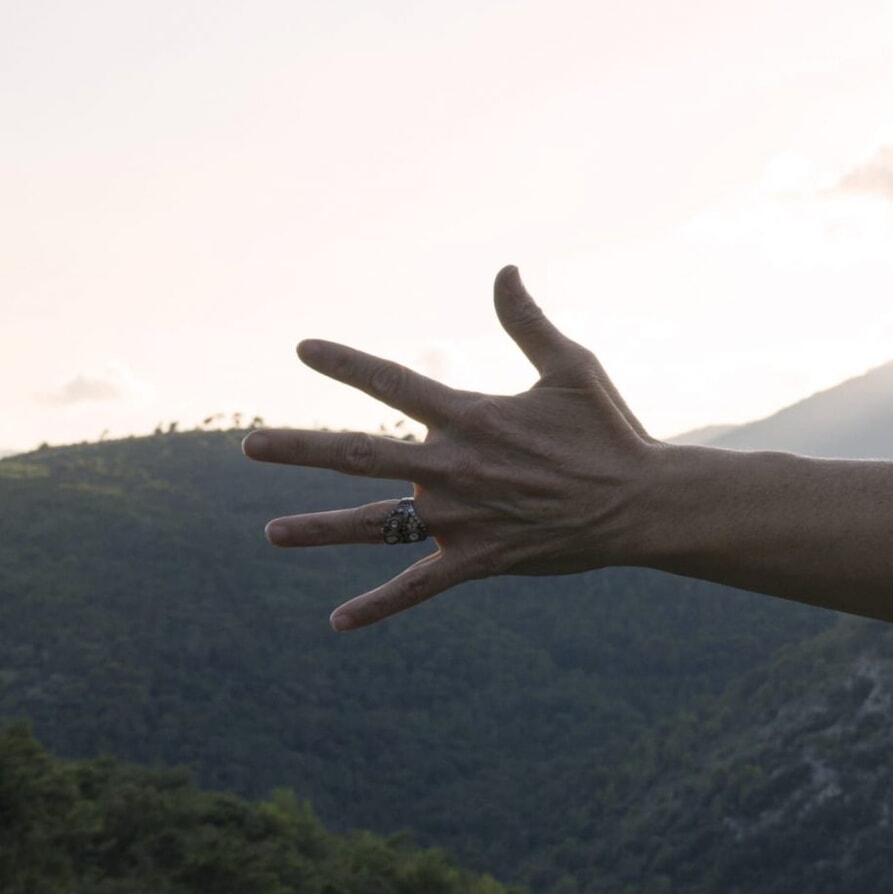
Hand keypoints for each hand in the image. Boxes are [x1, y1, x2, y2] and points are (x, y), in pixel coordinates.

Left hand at [248, 266, 659, 630]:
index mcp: (474, 417)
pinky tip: (338, 622)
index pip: (395, 384)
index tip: (303, 349)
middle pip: (361, 455)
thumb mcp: (572, 368)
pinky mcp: (479, 558)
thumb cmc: (609, 431)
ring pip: (375, 524)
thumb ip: (529, 322)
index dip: (348, 364)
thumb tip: (503, 270)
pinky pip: (419, 586)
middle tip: (250, 444)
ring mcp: (462, 517)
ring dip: (320, 528)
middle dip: (301, 448)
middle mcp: (456, 467)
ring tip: (272, 532)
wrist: (640, 502)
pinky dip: (379, 606)